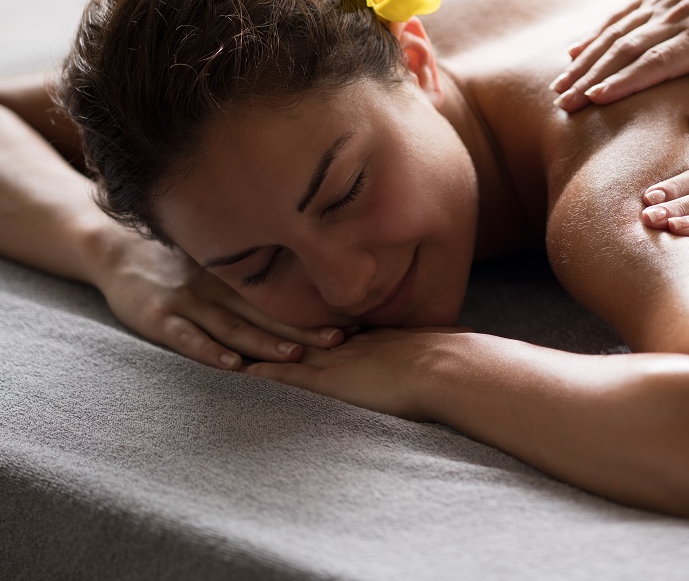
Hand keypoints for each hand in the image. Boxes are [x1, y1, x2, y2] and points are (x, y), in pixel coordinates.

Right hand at [95, 235, 344, 370]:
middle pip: (266, 312)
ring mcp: (188, 301)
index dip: (315, 310)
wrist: (114, 249)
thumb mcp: (214, 261)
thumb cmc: (172, 263)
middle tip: (341, 340)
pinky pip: (188, 337)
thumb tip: (301, 289)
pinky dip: (211, 351)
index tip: (353, 320)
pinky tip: (233, 365)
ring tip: (296, 356)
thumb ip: (248, 276)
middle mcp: (216, 287)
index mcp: (234, 277)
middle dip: (304, 329)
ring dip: (265, 342)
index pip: (282, 296)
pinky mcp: (158, 317)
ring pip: (233, 326)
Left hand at [244, 326, 471, 420]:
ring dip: (259, 344)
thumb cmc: (457, 358)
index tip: (289, 309)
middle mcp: (350, 339)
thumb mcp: (440, 343)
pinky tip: (239, 373)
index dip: (309, 317)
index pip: (332, 322)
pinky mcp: (332, 382)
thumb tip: (458, 339)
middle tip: (242, 307)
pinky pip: (288, 378)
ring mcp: (339, 358)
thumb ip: (434, 342)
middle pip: (301, 327)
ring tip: (229, 335)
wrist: (452, 368)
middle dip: (272, 321)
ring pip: (287, 348)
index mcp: (373, 332)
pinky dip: (263, 374)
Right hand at [551, 0, 688, 111]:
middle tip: (563, 104)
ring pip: (614, 35)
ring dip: (585, 62)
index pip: (658, 61)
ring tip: (559, 86)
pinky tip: (574, 52)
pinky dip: (593, 35)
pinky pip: (618, 16)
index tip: (596, 98)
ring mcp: (660, 3)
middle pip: (625, 51)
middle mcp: (674, 17)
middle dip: (591, 79)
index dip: (626, 81)